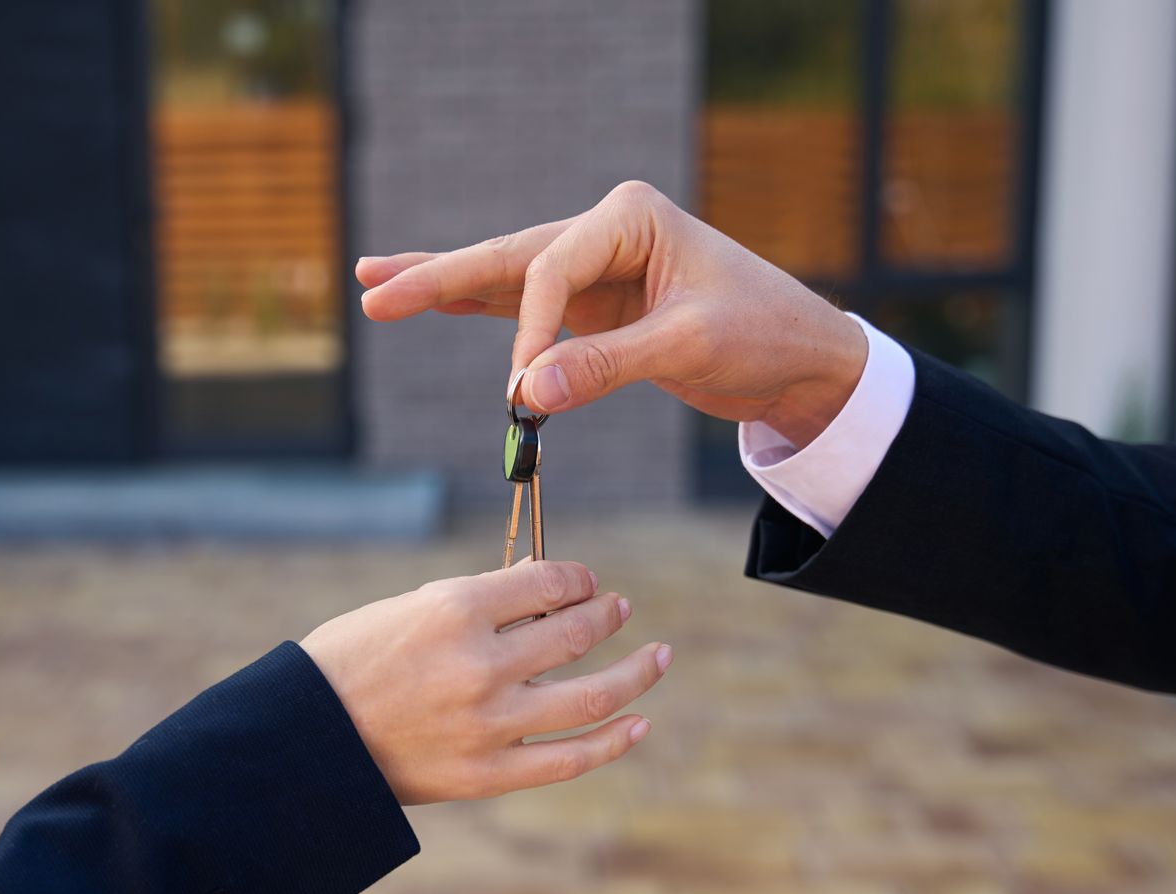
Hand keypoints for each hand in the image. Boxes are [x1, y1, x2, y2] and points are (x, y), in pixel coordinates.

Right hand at [300, 559, 669, 804]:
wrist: (307, 741)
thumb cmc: (351, 663)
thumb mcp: (406, 609)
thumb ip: (478, 599)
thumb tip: (542, 582)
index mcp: (455, 611)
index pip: (548, 582)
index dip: (577, 578)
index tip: (584, 582)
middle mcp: (481, 665)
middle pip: (575, 632)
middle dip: (607, 615)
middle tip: (620, 609)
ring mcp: (490, 724)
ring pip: (591, 695)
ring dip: (636, 671)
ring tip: (657, 655)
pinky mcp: (488, 774)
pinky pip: (569, 759)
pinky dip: (613, 741)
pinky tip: (640, 722)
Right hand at [356, 179, 867, 448]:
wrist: (803, 356)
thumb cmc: (762, 334)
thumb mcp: (687, 347)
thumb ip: (606, 366)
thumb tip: (529, 395)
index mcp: (631, 217)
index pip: (551, 270)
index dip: (530, 333)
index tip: (526, 392)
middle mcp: (606, 231)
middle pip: (508, 259)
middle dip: (438, 277)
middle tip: (372, 293)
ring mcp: (596, 266)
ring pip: (506, 280)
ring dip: (444, 287)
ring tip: (375, 289)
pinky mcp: (594, 305)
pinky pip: (524, 307)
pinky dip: (480, 311)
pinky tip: (429, 301)